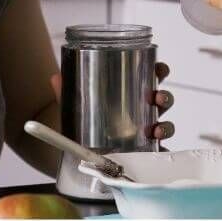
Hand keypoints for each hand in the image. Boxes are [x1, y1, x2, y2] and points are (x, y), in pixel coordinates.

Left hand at [49, 61, 174, 141]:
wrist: (76, 152)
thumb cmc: (81, 123)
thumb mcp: (73, 106)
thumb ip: (65, 93)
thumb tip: (56, 77)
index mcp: (129, 94)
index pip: (149, 78)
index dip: (159, 71)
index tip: (160, 69)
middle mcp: (141, 111)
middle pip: (161, 100)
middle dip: (165, 97)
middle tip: (157, 98)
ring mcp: (144, 131)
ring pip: (164, 124)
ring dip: (166, 125)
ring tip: (156, 129)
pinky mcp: (143, 152)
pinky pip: (158, 150)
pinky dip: (161, 150)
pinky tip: (156, 151)